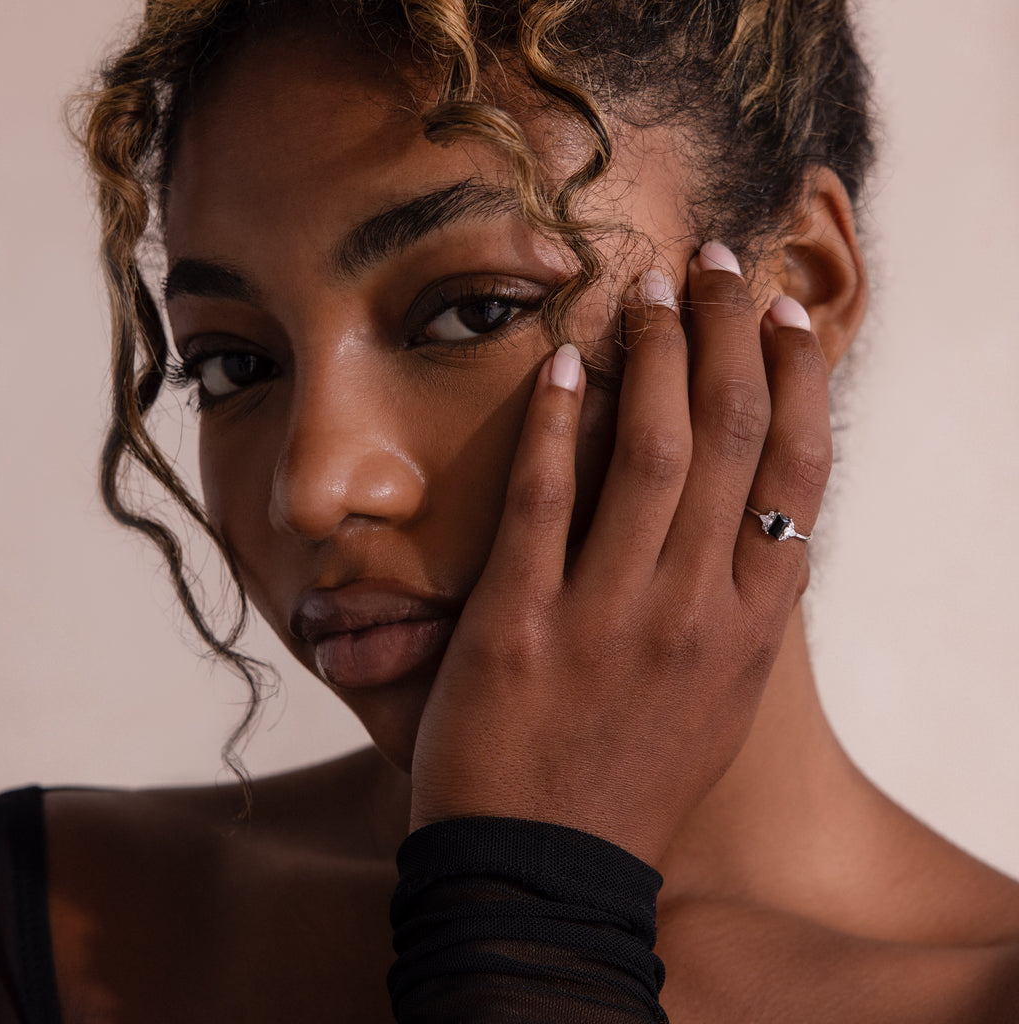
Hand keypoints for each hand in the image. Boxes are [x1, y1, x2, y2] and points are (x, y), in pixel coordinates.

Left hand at [408, 242, 830, 867]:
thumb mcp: (714, 701)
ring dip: (657, 355)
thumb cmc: (630, 784)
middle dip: (730, 335)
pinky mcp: (522, 623)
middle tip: (717, 265)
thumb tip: (743, 528)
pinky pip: (546, 499)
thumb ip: (732, 612)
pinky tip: (568, 361)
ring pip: (652, 452)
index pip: (796, 480)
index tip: (788, 319)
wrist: (545, 877)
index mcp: (748, 631)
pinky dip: (560, 422)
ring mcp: (609, 616)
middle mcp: (693, 611)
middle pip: (733, 440)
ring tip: (650, 288)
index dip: (799, 385)